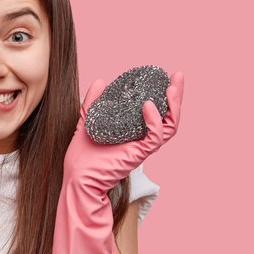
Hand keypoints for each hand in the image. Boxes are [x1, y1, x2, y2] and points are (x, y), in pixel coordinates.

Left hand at [49, 71, 183, 253]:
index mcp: (133, 131)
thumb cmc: (81, 157)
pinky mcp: (137, 155)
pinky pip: (154, 138)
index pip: (156, 111)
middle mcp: (141, 139)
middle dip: (176, 96)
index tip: (165, 76)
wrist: (76, 178)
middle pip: (169, 117)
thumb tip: (101, 81)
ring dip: (173, 107)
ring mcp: (141, 147)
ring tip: (171, 88)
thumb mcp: (86, 122)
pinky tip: (148, 106)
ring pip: (169, 127)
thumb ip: (93, 103)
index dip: (164, 95)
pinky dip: (154, 121)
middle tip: (177, 76)